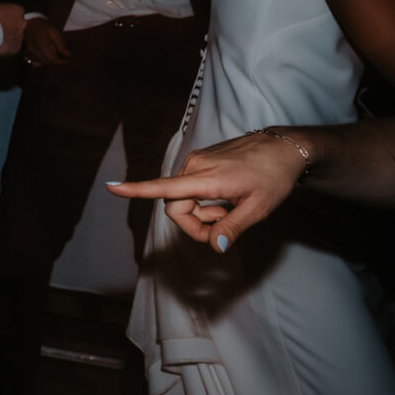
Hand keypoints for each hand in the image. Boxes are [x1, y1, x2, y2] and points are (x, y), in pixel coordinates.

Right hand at [0, 0, 26, 56]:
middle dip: (10, 27)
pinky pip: (12, 48)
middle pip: (18, 25)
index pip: (16, 11)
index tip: (0, 17)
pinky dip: (6, 47)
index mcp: (17, 10)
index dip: (7, 15)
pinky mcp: (16, 48)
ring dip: (7, 37)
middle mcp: (22, 23)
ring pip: (15, 37)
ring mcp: (20, 36)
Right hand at [19, 16, 68, 66]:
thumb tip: (68, 55)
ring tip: (55, 56)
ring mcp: (30, 52)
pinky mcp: (28, 52)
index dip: (60, 62)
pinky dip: (43, 60)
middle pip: (47, 62)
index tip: (67, 61)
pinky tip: (47, 55)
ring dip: (49, 61)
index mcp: (41, 44)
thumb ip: (61, 44)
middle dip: (55, 62)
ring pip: (42, 62)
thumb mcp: (54, 32)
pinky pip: (37, 60)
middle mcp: (34, 50)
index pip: (52, 58)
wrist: (30, 23)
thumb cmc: (43, 26)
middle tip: (62, 58)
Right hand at [105, 130, 308, 252]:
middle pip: (174, 204)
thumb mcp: (259, 209)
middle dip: (193, 223)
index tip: (111, 187)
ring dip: (199, 212)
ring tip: (229, 210)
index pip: (165, 188)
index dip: (136, 190)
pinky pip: (188, 187)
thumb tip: (214, 247)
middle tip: (224, 229)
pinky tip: (225, 198)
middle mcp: (194, 166)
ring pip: (181, 196)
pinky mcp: (200, 159)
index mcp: (208, 178)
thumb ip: (232, 228)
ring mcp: (196, 161)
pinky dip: (201, 200)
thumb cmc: (274, 177)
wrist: (284, 148)